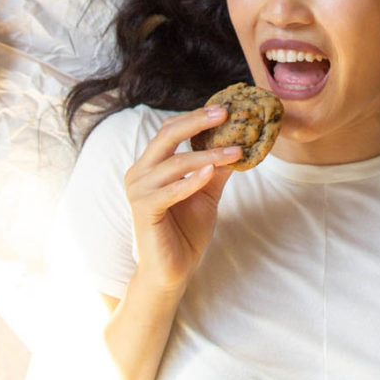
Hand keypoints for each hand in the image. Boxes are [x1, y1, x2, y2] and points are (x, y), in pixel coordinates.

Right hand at [123, 106, 242, 297]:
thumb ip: (218, 169)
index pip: (169, 130)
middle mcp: (139, 172)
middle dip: (197, 121)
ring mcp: (138, 191)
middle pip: (166, 135)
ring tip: (235, 152)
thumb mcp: (207, 194)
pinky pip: (169, 191)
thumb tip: (241, 143)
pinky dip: (191, 181)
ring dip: (207, 156)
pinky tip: (212, 173)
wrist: (172, 270)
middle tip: (225, 114)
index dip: (195, 117)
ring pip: (174, 163)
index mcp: (151, 165)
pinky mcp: (143, 210)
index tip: (224, 109)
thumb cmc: (186, 231)